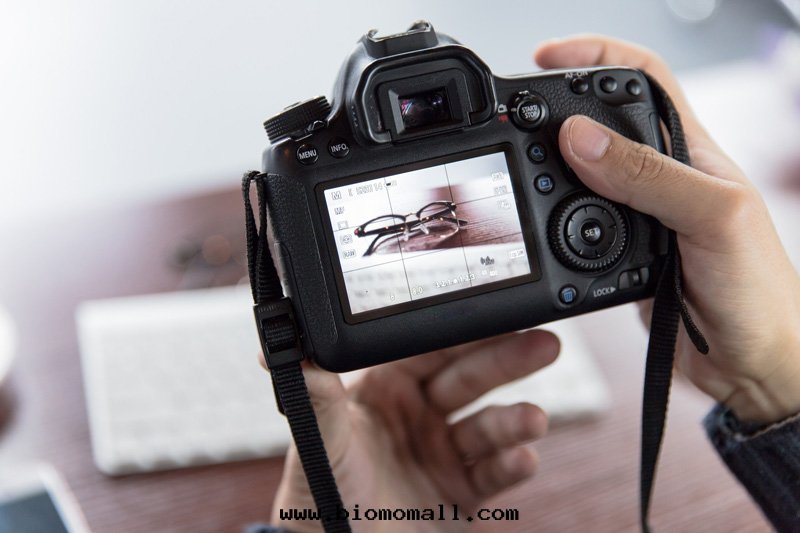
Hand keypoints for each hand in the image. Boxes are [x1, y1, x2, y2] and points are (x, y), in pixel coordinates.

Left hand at [269, 330, 558, 531]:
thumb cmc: (320, 498)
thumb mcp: (322, 442)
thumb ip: (316, 396)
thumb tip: (286, 349)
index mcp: (385, 390)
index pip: (430, 347)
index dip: (463, 329)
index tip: (496, 309)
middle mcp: (418, 415)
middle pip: (469, 377)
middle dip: (507, 359)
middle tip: (543, 342)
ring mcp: (442, 453)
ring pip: (488, 425)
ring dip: (515, 419)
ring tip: (534, 419)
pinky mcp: (460, 493)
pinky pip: (493, 474)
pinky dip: (511, 466)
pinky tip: (523, 458)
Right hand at [535, 35, 799, 423]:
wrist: (750, 363)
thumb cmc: (758, 291)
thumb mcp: (711, 220)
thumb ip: (649, 176)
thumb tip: (580, 137)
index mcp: (690, 151)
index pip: (640, 77)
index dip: (593, 55)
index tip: (544, 58)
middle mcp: (662, 175)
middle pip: (599, 121)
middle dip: (555, 110)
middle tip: (517, 118)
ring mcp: (639, 214)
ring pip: (581, 173)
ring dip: (548, 166)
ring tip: (520, 167)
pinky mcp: (620, 252)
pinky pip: (574, 223)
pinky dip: (550, 218)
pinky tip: (539, 220)